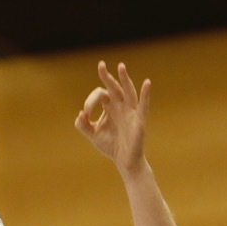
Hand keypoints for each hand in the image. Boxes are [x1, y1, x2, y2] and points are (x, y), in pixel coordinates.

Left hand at [74, 61, 151, 175]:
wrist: (125, 161)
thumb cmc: (111, 146)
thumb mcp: (93, 135)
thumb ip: (83, 125)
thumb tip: (80, 114)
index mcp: (109, 107)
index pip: (99, 95)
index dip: (90, 101)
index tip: (85, 113)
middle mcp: (120, 106)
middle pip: (114, 88)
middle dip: (107, 77)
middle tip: (100, 64)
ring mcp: (131, 112)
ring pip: (128, 92)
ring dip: (124, 79)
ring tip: (120, 66)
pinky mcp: (139, 120)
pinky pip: (143, 105)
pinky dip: (146, 94)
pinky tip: (147, 83)